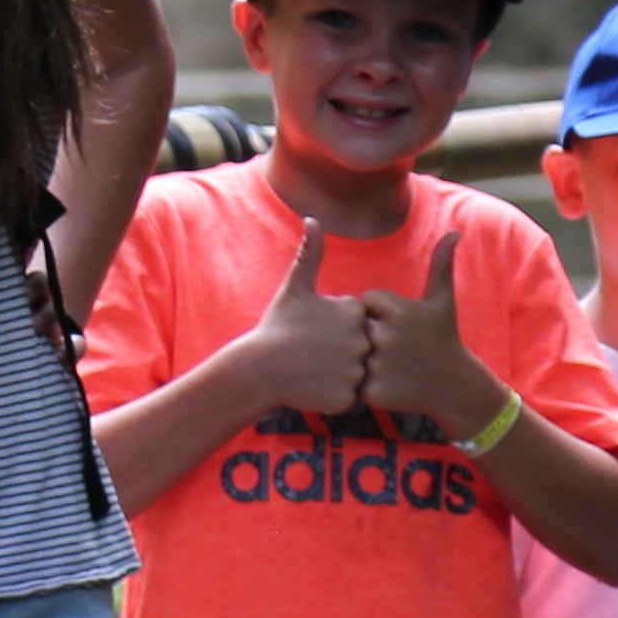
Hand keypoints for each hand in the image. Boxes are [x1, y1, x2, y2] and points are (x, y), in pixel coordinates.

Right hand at [239, 220, 370, 419]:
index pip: (358, 322)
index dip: (336, 327)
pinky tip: (312, 386)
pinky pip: (347, 398)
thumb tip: (312, 219)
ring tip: (312, 369)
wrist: (256, 368)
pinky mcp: (345, 398)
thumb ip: (311, 253)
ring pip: (356, 374)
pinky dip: (332, 395)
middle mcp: (360, 341)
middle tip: (313, 352)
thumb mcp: (295, 287)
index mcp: (354, 312)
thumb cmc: (277, 326)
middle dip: (340, 352)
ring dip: (338, 374)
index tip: (315, 330)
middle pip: (361, 348)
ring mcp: (354, 371)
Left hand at [362, 230, 496, 433]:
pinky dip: (367, 383)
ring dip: (366, 359)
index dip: (380, 314)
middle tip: (396, 348)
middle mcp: (385, 335)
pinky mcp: (374, 391)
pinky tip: (390, 382)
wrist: (455, 386)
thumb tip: (455, 231)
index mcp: (396, 309)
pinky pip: (356, 382)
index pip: (366, 303)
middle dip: (371, 336)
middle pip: (356, 329)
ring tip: (392, 364)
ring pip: (354, 355)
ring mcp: (378, 364)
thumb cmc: (444, 338)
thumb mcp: (443, 300)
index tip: (401, 325)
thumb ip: (441, 264)